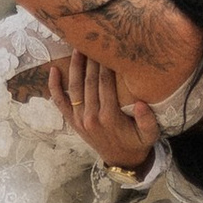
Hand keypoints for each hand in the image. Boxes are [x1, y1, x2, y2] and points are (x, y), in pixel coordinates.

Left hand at [48, 55, 157, 173]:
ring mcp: (79, 119)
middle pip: (89, 82)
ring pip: (74, 88)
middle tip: (91, 40)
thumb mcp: (150, 136)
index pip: (105, 84)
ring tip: (76, 48)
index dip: (105, 65)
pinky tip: (53, 71)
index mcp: (109, 117)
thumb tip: (141, 103)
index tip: (107, 48)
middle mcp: (91, 117)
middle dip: (90, 61)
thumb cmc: (137, 143)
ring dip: (74, 67)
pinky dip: (54, 87)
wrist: (121, 161)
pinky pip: (60, 102)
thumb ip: (147, 121)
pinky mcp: (72, 122)